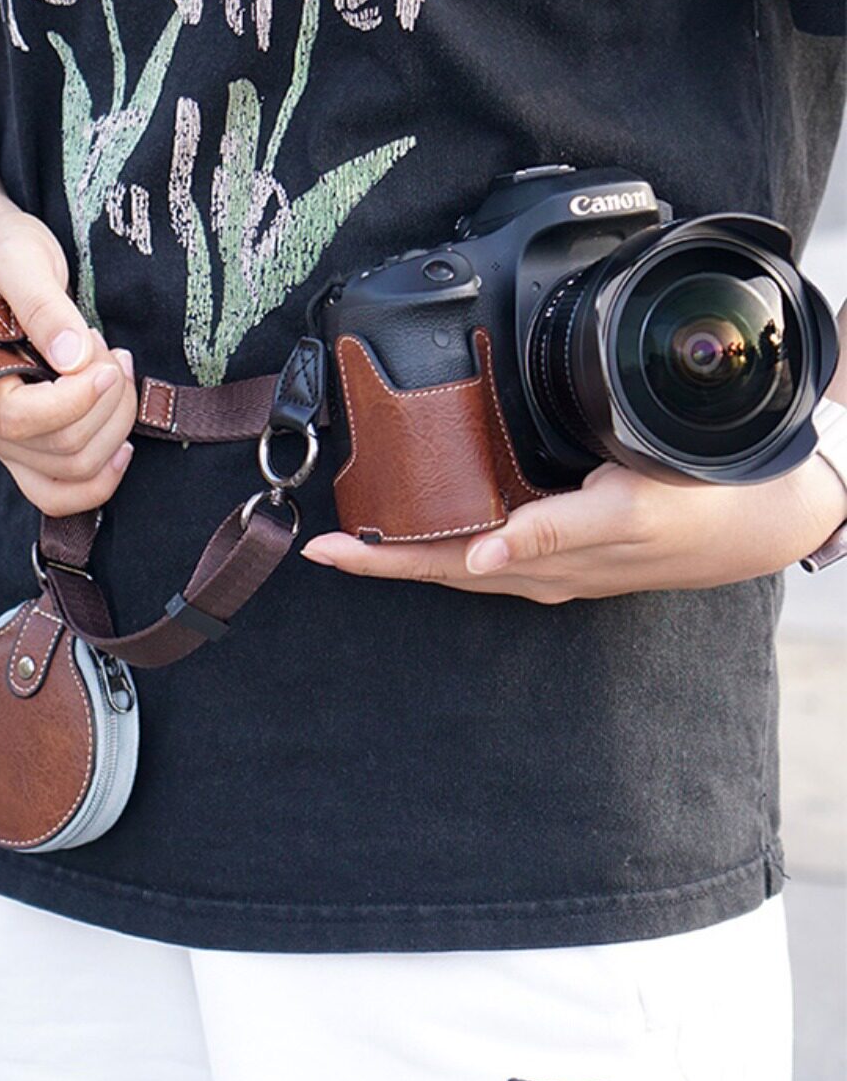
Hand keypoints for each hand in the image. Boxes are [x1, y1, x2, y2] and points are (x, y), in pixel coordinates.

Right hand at [0, 206, 137, 516]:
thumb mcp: (21, 258)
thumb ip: (44, 304)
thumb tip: (73, 357)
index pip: (24, 419)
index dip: (78, 399)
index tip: (106, 358)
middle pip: (60, 450)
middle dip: (106, 404)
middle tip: (112, 354)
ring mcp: (1, 441)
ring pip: (71, 474)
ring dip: (114, 430)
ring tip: (116, 374)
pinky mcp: (26, 449)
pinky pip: (59, 492)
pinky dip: (100, 478)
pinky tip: (124, 445)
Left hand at [302, 457, 846, 601]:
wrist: (762, 519)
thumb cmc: (698, 509)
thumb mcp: (626, 511)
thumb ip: (553, 532)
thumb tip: (481, 557)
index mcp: (540, 564)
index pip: (440, 563)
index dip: (381, 557)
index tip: (325, 549)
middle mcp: (536, 571)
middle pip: (438, 565)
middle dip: (378, 556)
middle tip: (318, 543)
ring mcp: (552, 564)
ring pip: (462, 558)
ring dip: (410, 545)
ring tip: (357, 530)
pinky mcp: (568, 547)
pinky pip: (495, 544)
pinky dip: (454, 532)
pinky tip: (436, 514)